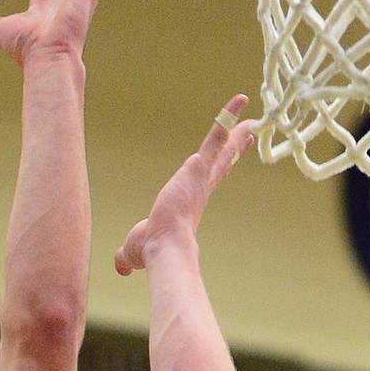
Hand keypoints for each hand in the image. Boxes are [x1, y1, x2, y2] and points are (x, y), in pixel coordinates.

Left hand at [115, 96, 254, 274]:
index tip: (229, 158)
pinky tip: (237, 103)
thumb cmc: (153, 253)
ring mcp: (201, 178)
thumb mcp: (135, 252)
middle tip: (250, 130)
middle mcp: (200, 189)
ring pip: (221, 148)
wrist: (165, 249)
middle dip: (235, 146)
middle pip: (222, 162)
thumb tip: (119, 267)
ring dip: (234, 128)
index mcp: (190, 204)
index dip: (219, 168)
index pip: (208, 181)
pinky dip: (226, 120)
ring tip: (245, 108)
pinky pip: (214, 140)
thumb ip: (127, 257)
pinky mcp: (198, 169)